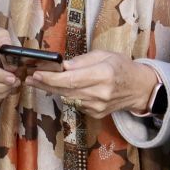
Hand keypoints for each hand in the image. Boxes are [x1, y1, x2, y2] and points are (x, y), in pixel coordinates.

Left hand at [26, 50, 157, 117]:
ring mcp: (98, 106)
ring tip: (38, 82)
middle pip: (66, 91)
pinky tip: (60, 88)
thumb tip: (62, 65)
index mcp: (104, 74)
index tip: (36, 74)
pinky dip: (67, 95)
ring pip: (68, 98)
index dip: (52, 78)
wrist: (139, 88)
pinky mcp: (96, 114)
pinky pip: (76, 103)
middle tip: (30, 78)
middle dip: (46, 84)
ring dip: (52, 90)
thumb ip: (82, 61)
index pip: (72, 79)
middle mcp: (100, 93)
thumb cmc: (121, 66)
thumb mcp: (104, 55)